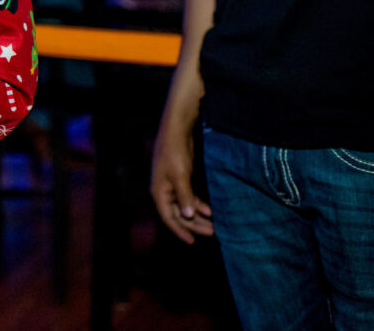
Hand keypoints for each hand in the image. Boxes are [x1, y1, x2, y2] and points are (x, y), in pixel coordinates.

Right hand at [150, 117, 213, 244]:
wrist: (176, 132)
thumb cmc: (175, 153)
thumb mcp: (180, 177)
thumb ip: (184, 197)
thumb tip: (189, 216)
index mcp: (159, 192)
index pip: (168, 217)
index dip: (180, 230)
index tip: (192, 242)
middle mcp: (163, 191)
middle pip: (178, 214)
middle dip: (194, 225)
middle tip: (212, 233)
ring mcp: (171, 185)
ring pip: (185, 207)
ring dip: (198, 216)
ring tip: (214, 225)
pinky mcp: (180, 179)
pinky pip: (189, 197)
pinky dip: (199, 205)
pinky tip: (210, 210)